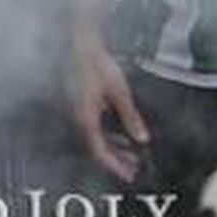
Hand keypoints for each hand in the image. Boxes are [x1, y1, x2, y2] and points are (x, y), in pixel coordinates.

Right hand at [69, 41, 148, 182]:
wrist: (79, 43)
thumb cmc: (95, 62)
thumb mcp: (119, 91)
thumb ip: (130, 117)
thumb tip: (141, 138)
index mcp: (84, 115)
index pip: (97, 150)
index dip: (113, 164)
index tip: (128, 174)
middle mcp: (77, 115)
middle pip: (95, 146)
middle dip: (116, 159)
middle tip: (133, 169)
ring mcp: (76, 109)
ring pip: (94, 136)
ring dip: (113, 146)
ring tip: (131, 153)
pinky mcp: (78, 102)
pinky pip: (92, 125)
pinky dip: (107, 133)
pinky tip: (120, 133)